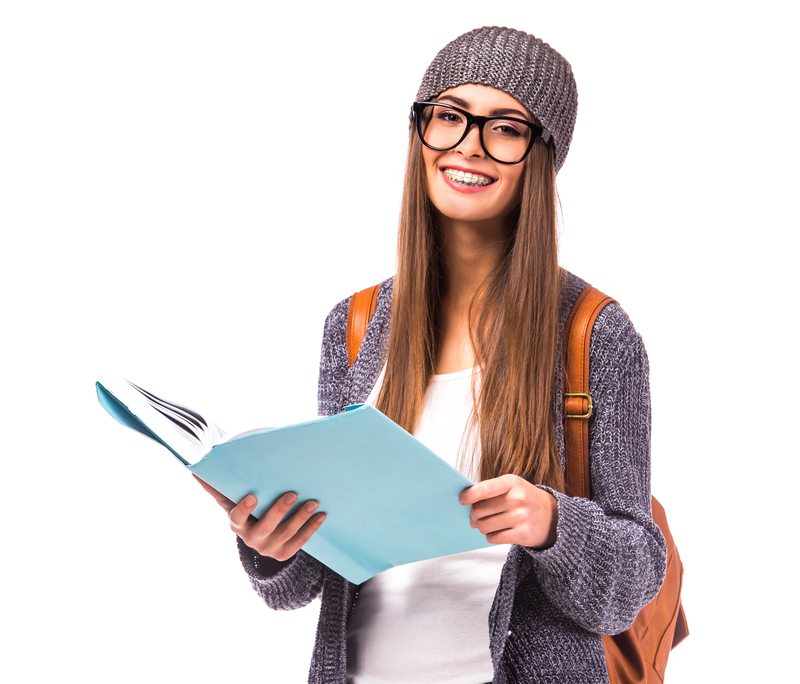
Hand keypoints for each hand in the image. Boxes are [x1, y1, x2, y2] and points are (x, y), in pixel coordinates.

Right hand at [194, 475, 325, 560]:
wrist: (260, 537)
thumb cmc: (245, 509)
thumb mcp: (230, 499)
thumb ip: (216, 486)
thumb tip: (195, 469)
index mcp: (236, 524)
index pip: (237, 518)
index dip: (244, 509)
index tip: (252, 496)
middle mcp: (251, 540)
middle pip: (265, 527)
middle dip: (278, 511)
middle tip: (292, 494)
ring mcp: (268, 549)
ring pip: (285, 535)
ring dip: (300, 519)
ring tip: (313, 502)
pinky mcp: (284, 554)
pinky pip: (299, 543)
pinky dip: (311, 529)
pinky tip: (321, 516)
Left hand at [459, 474, 557, 548]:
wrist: (553, 516)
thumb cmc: (524, 499)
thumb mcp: (511, 487)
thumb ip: (490, 491)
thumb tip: (466, 502)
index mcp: (512, 482)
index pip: (484, 488)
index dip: (469, 495)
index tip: (461, 500)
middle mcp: (518, 498)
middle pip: (480, 510)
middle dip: (473, 515)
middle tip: (474, 517)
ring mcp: (522, 517)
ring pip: (484, 526)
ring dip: (481, 527)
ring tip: (487, 524)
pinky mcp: (523, 534)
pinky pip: (494, 538)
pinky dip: (491, 536)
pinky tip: (496, 532)